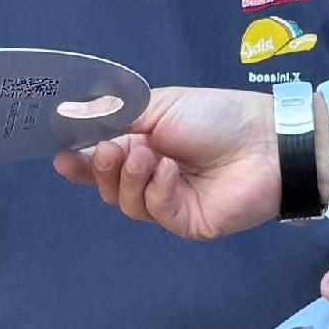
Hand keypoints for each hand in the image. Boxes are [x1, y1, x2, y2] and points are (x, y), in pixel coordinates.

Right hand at [60, 85, 279, 237]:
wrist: (267, 140)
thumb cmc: (217, 117)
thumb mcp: (160, 106)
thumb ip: (117, 115)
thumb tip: (70, 116)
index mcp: (144, 146)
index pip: (102, 160)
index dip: (80, 161)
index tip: (61, 155)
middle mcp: (152, 177)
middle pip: (107, 186)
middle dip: (101, 167)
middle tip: (112, 148)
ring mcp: (169, 203)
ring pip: (127, 203)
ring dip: (131, 176)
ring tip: (148, 154)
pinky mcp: (187, 223)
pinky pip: (156, 212)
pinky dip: (157, 190)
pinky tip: (170, 170)